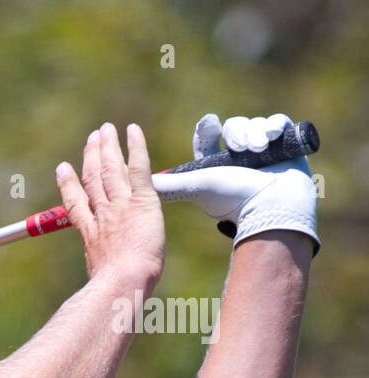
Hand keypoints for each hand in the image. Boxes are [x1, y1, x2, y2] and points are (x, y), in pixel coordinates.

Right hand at [56, 122, 164, 286]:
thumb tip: (100, 290)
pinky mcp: (141, 201)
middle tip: (91, 138)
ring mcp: (120, 206)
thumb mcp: (100, 281)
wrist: (122, 281)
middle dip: (92, 156)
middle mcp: (102, 215)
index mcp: (90, 234)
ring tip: (105, 130)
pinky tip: (131, 131)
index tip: (63, 168)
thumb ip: (101, 274)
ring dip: (108, 147)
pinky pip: (137, 168)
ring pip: (112, 169)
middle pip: (93, 179)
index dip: (68, 184)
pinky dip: (135, 147)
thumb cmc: (115, 289)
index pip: (76, 203)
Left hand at [152, 112, 319, 253]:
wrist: (271, 205)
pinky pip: (278, 123)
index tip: (210, 123)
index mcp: (216, 165)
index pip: (209, 138)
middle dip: (235, 132)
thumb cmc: (232, 198)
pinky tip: (272, 137)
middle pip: (233, 127)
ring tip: (258, 149)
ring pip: (254, 124)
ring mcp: (264, 152)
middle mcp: (239, 158)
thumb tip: (142, 182)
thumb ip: (170, 184)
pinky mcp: (285, 147)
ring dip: (254, 133)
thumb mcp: (197, 186)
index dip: (208, 129)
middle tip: (238, 148)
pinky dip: (274, 126)